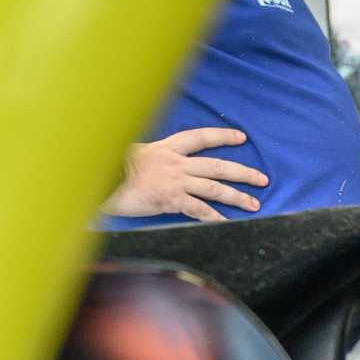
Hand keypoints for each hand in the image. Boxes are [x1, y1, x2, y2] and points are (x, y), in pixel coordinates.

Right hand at [104, 128, 267, 221]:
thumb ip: (151, 160)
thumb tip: (158, 166)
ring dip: (237, 196)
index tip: (241, 137)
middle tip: (263, 179)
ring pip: (215, 188)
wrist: (97, 177)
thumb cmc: (109, 168)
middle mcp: (175, 162)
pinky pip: (199, 210)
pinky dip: (215, 218)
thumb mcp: (132, 155)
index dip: (222, 136)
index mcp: (165, 148)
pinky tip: (228, 224)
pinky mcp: (170, 199)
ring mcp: (174, 181)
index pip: (200, 137)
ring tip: (254, 204)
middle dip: (243, 172)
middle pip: (218, 165)